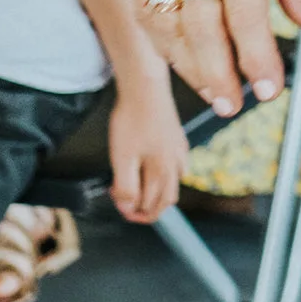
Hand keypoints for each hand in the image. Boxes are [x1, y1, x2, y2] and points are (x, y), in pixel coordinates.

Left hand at [104, 62, 185, 222]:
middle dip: (148, 209)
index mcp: (163, 171)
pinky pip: (178, 167)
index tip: (120, 209)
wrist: (144, 88)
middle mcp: (176, 164)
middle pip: (167, 199)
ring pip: (174, 184)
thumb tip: (129, 207)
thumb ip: (126, 186)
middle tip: (129, 207)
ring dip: (157, 194)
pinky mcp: (179, 139)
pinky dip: (166, 177)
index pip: (153, 205)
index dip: (135, 213)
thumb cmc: (131, 120)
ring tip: (139, 190)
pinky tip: (157, 169)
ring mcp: (180, 151)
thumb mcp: (122, 157)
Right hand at [133, 0, 300, 116]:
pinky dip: (164, 41)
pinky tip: (184, 59)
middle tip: (241, 106)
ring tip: (217, 93)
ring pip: (168, 29)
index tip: (272, 90)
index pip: (244, 18)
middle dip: (222, 77)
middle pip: (202, 33)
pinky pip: (147, 11)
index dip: (258, 60)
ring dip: (191, 67)